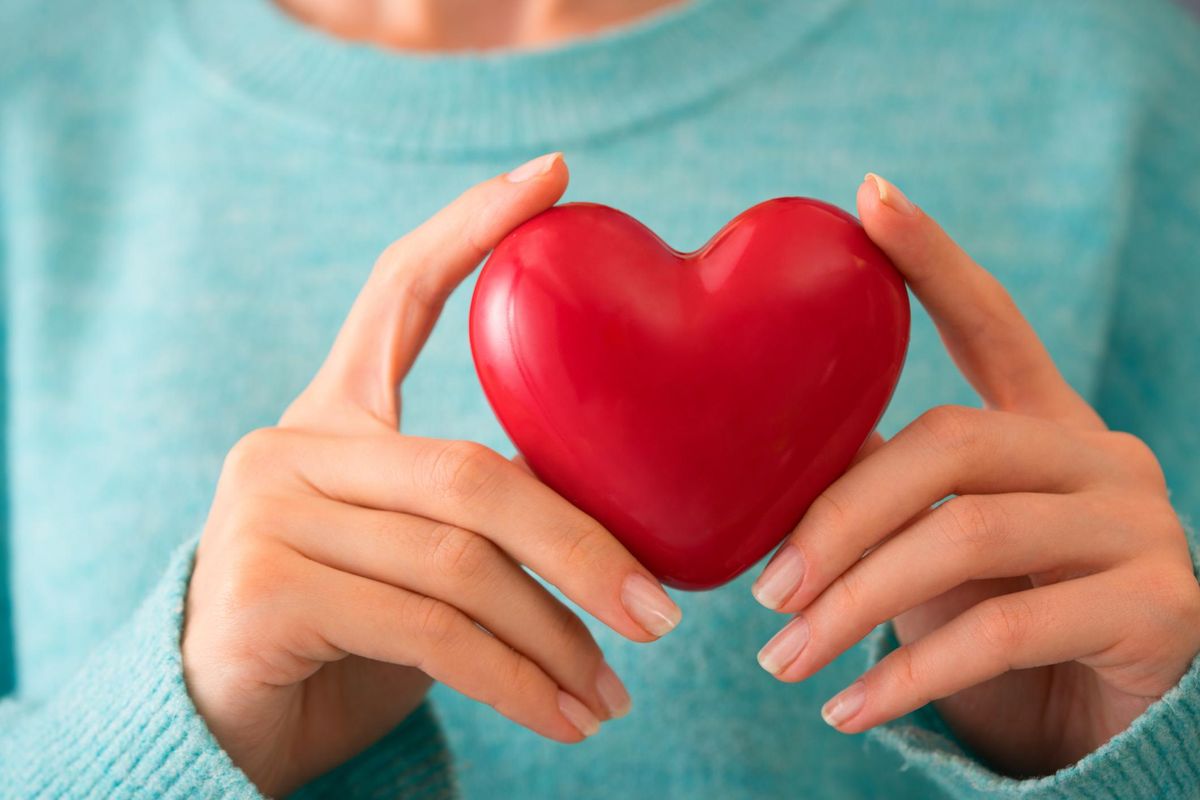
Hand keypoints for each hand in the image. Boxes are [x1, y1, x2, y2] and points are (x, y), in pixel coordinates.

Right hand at [182, 153, 681, 796]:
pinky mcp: (262, 590)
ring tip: (616, 694)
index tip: (554, 174)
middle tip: (662, 614)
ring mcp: (266, 514)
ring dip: (556, 638)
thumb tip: (617, 512)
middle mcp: (288, 447)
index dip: (472, 227)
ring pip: (458, 563)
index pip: (398, 292)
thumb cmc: (348, 633)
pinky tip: (567, 719)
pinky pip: (427, 632)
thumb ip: (476, 512)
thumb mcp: (416, 557)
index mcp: (333, 416)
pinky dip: (515, 682)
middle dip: (580, 546)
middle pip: (469, 473)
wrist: (234, 726)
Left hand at [751, 173, 1199, 775]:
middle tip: (764, 589)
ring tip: (780, 659)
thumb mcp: (937, 541)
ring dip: (856, 606)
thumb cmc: (997, 610)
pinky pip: (1003, 632)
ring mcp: (1142, 527)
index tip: (869, 196)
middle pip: (950, 444)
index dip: (934, 257)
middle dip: (838, 518)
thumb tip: (761, 461)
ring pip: (969, 539)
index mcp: (1046, 421)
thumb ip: (885, 487)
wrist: (1096, 715)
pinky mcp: (1157, 609)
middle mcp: (1102, 455)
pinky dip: (909, 677)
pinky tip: (847, 710)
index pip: (992, 320)